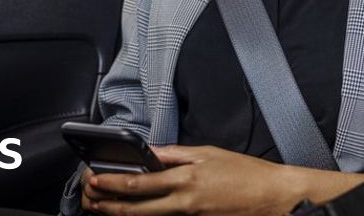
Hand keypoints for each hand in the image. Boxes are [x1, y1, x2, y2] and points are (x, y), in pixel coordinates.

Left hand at [86, 145, 297, 214]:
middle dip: (110, 206)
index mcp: (186, 181)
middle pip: (136, 210)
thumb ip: (175, 155)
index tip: (97, 180)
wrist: (272, 198)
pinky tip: (136, 212)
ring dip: (123, 214)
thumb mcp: (208, 154)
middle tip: (91, 200)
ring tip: (104, 209)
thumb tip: (151, 153)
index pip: (141, 183)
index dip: (115, 183)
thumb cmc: (245, 173)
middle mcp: (184, 204)